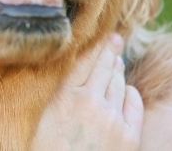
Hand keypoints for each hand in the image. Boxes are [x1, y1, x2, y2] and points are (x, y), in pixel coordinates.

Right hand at [31, 34, 143, 150]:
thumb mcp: (39, 120)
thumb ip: (51, 96)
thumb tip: (58, 71)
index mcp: (64, 98)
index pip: (84, 61)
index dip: (95, 46)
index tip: (101, 34)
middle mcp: (90, 103)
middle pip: (104, 67)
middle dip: (111, 51)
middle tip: (116, 37)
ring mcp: (112, 119)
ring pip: (119, 83)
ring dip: (118, 70)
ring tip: (118, 60)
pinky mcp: (129, 136)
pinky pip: (133, 102)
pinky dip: (130, 92)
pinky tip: (127, 89)